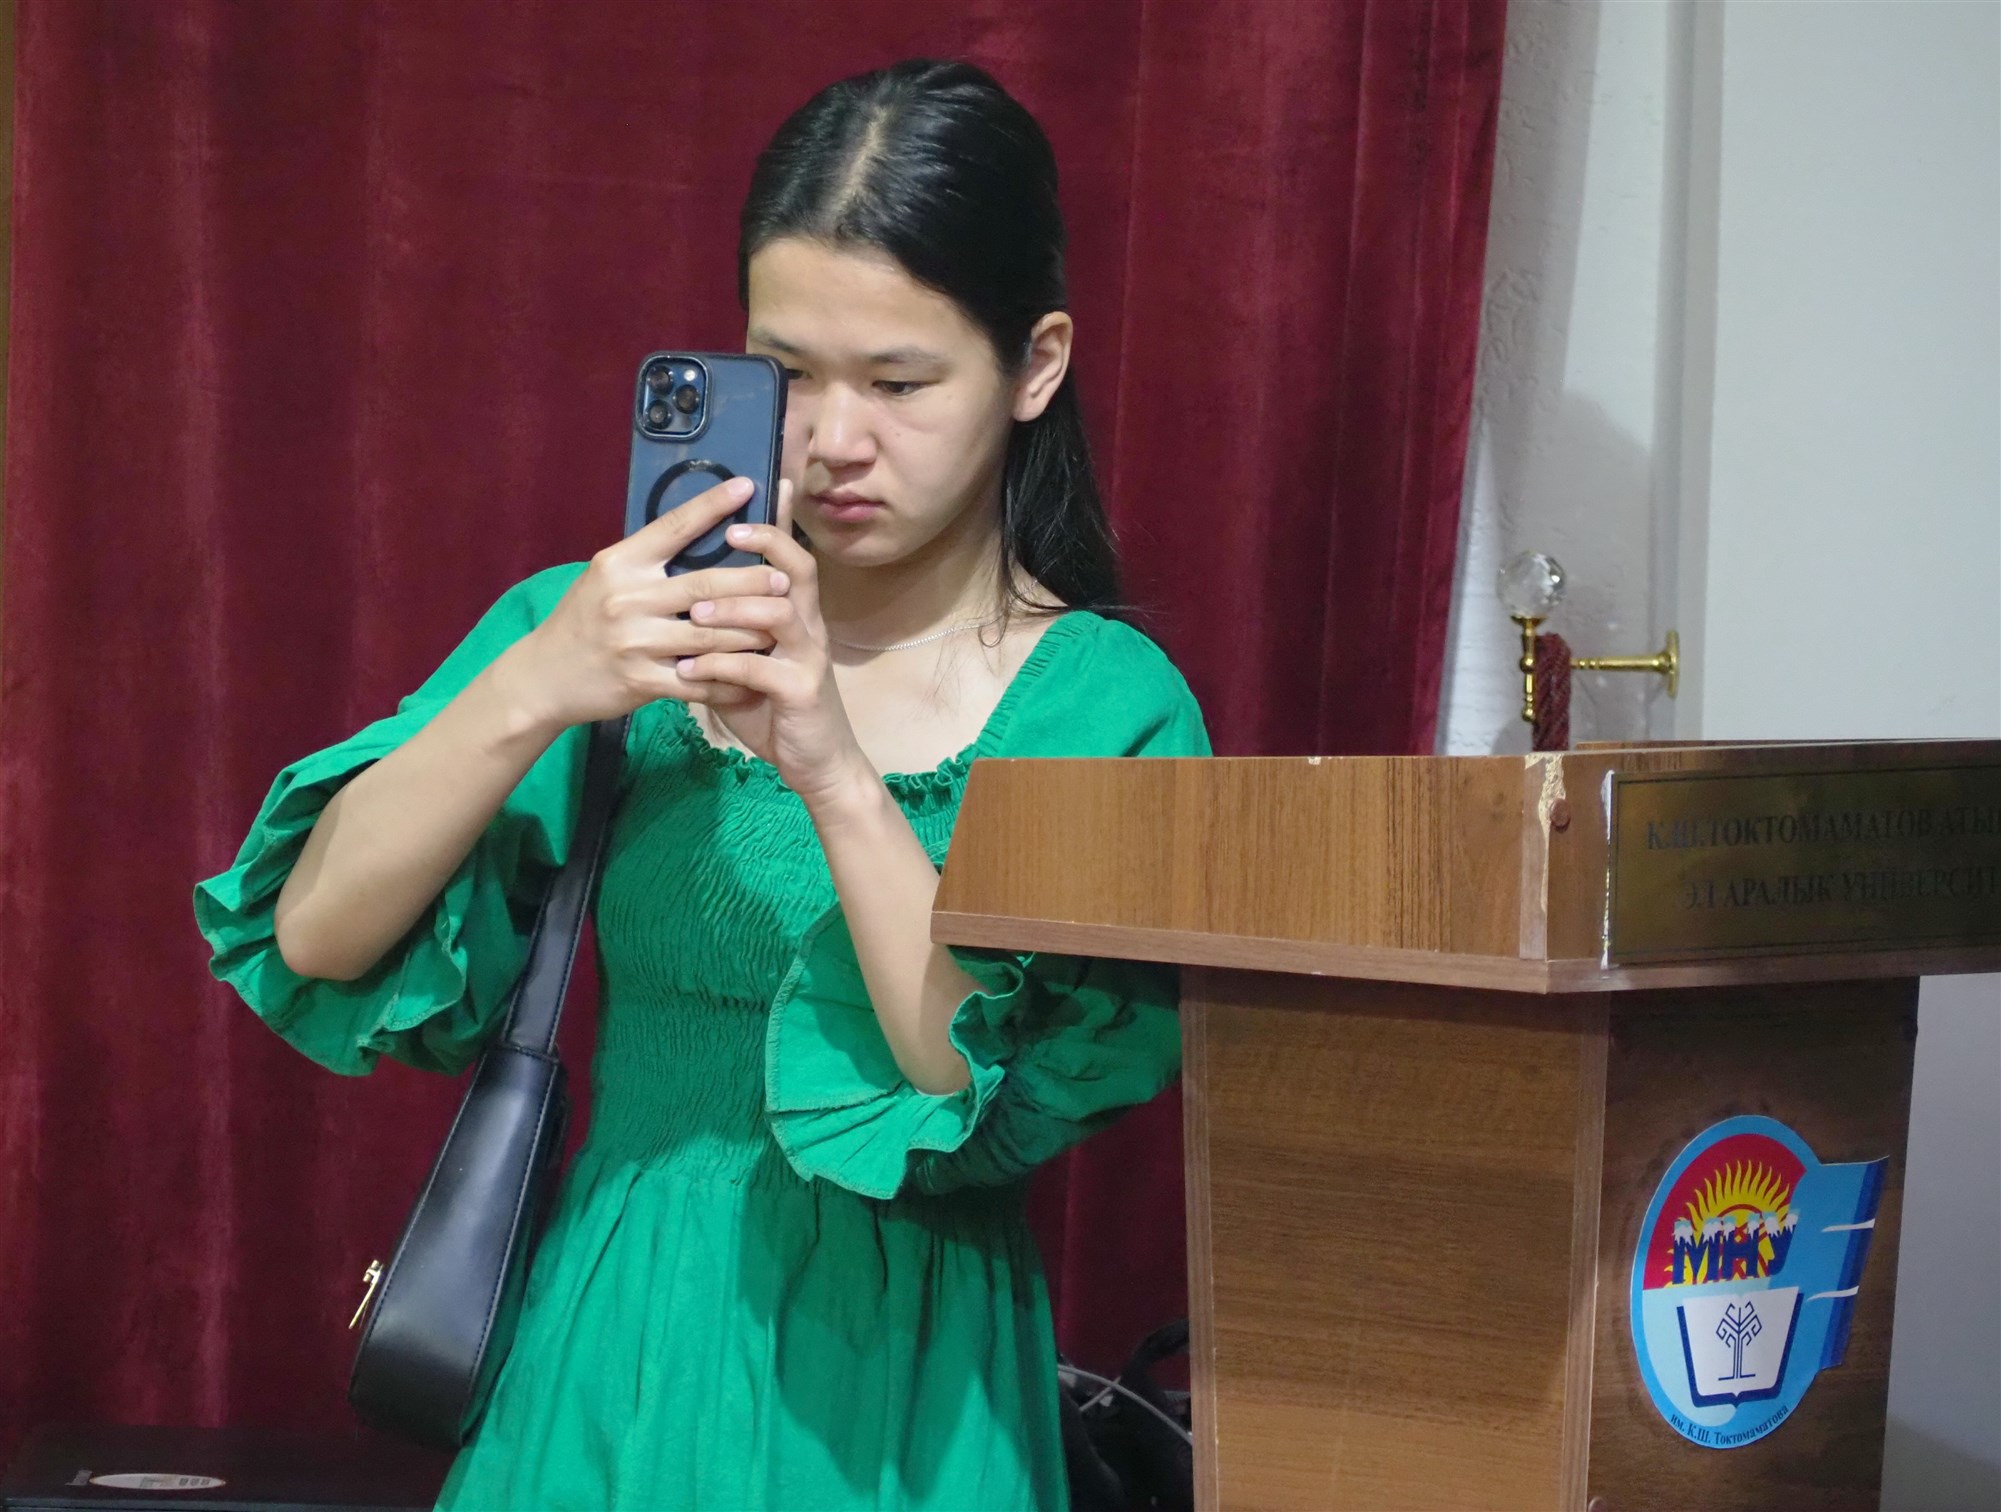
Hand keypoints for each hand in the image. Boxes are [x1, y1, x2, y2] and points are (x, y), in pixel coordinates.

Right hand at [498, 476, 790, 731]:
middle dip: (751, 581)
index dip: (713, 504)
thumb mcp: (605, 577)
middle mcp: (628, 598)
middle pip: (705, 585)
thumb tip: (699, 528)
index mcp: (620, 563)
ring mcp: (635, 642)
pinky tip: (754, 675)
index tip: (748, 485)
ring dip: (750, 632)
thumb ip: (647, 559)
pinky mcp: (642, 681)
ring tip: (780, 625)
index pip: (673, 527)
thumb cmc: (583, 620)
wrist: (544, 676)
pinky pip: (699, 680)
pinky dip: (730, 679)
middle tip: (783, 579)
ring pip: (711, 635)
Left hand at [672, 481, 874, 808]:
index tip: (745, 501)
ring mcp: (808, 659)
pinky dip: (721, 667)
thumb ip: (728, 633)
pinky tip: (691, 670)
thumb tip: (685, 602)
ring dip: (734, 609)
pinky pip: (759, 670)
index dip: (774, 525)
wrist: (816, 764)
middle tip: (726, 534)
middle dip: (761, 548)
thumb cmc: (776, 711)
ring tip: (694, 612)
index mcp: (798, 617)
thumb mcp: (751, 664)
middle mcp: (810, 629)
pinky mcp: (800, 693)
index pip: (790, 558)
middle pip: (795, 571)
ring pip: (778, 614)